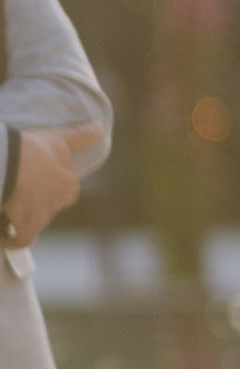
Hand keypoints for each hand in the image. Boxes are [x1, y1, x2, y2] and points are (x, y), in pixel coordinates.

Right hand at [4, 129, 94, 247]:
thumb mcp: (59, 138)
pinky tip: (6, 236)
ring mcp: (45, 217)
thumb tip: (100, 128)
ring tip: (8, 206)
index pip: (64, 190)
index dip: (48, 185)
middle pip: (49, 206)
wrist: (10, 163)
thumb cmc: (35, 149)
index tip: (34, 181)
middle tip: (19, 191)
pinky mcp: (27, 228)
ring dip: (23, 217)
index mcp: (71, 185)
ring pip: (35, 221)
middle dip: (36, 202)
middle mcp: (61, 204)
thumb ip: (80, 137)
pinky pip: (22, 239)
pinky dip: (13, 239)